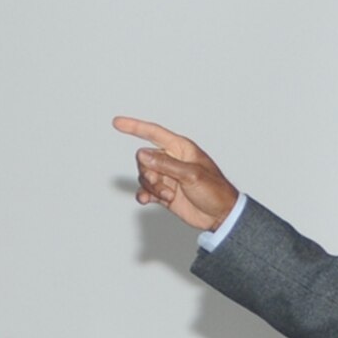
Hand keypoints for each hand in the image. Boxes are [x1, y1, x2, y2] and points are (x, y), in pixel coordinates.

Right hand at [115, 115, 240, 231]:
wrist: (220, 215)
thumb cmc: (215, 190)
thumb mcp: (191, 175)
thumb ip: (166, 164)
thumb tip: (143, 154)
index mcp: (180, 148)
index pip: (153, 133)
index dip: (134, 127)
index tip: (117, 122)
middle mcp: (171, 160)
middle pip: (144, 160)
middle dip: (150, 174)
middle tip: (165, 186)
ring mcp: (167, 177)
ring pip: (144, 177)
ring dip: (153, 188)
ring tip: (169, 196)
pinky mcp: (164, 192)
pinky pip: (145, 191)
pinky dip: (145, 196)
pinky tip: (147, 201)